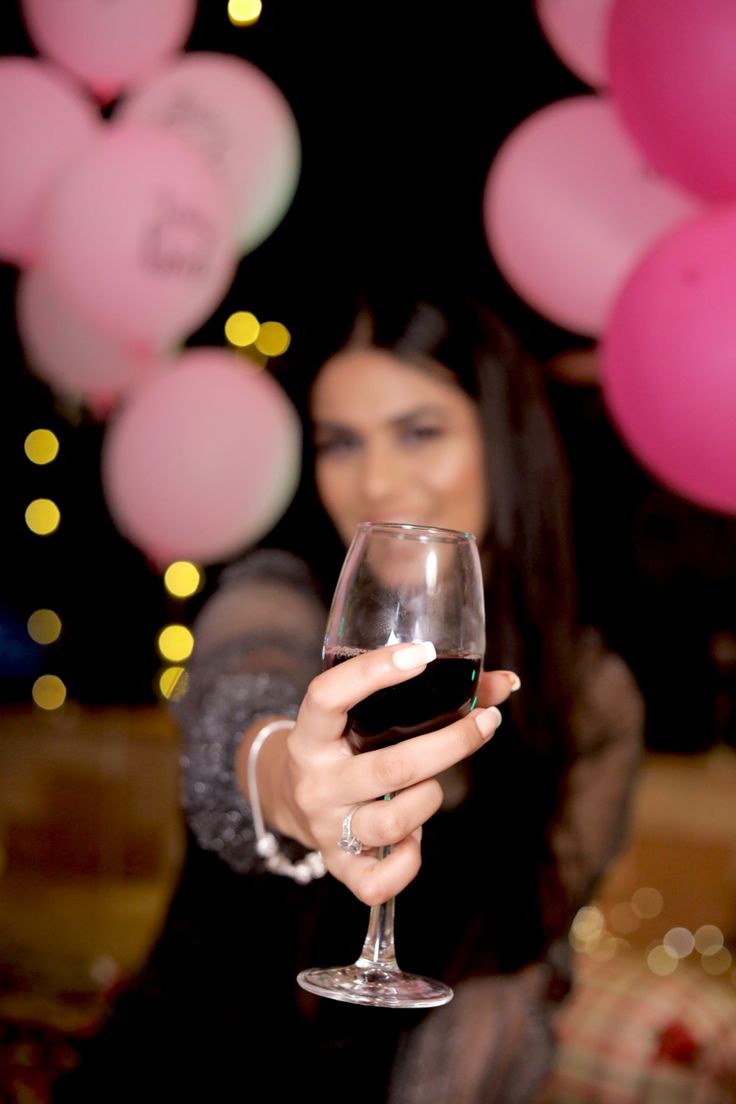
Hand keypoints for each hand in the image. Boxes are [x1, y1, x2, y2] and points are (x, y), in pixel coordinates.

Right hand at [254, 643, 512, 905]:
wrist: (290, 799)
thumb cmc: (346, 746)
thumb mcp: (364, 716)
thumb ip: (429, 695)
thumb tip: (507, 683)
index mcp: (311, 735)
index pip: (328, 696)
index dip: (373, 673)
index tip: (423, 655)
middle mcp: (315, 783)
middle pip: (389, 767)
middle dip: (450, 744)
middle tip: (486, 722)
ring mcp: (326, 828)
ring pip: (392, 821)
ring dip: (430, 798)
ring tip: (432, 786)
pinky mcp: (339, 867)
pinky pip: (377, 882)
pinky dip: (408, 864)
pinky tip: (414, 841)